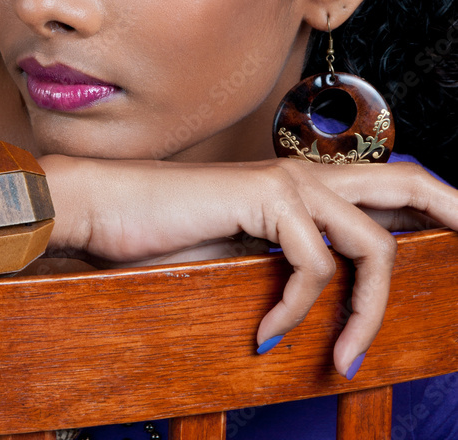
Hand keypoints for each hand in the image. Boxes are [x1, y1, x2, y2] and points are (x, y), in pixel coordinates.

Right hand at [41, 153, 457, 376]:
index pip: (389, 184)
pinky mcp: (267, 199)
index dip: (435, 202)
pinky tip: (266, 333)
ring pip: (372, 247)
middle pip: (409, 182)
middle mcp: (308, 173)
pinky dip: (296, 312)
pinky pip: (313, 268)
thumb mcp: (246, 248)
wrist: (111, 207)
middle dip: (455, 211)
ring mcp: (291, 182)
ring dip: (366, 315)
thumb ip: (292, 254)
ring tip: (344, 361)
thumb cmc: (170, 229)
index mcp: (307, 182)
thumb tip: (338, 286)